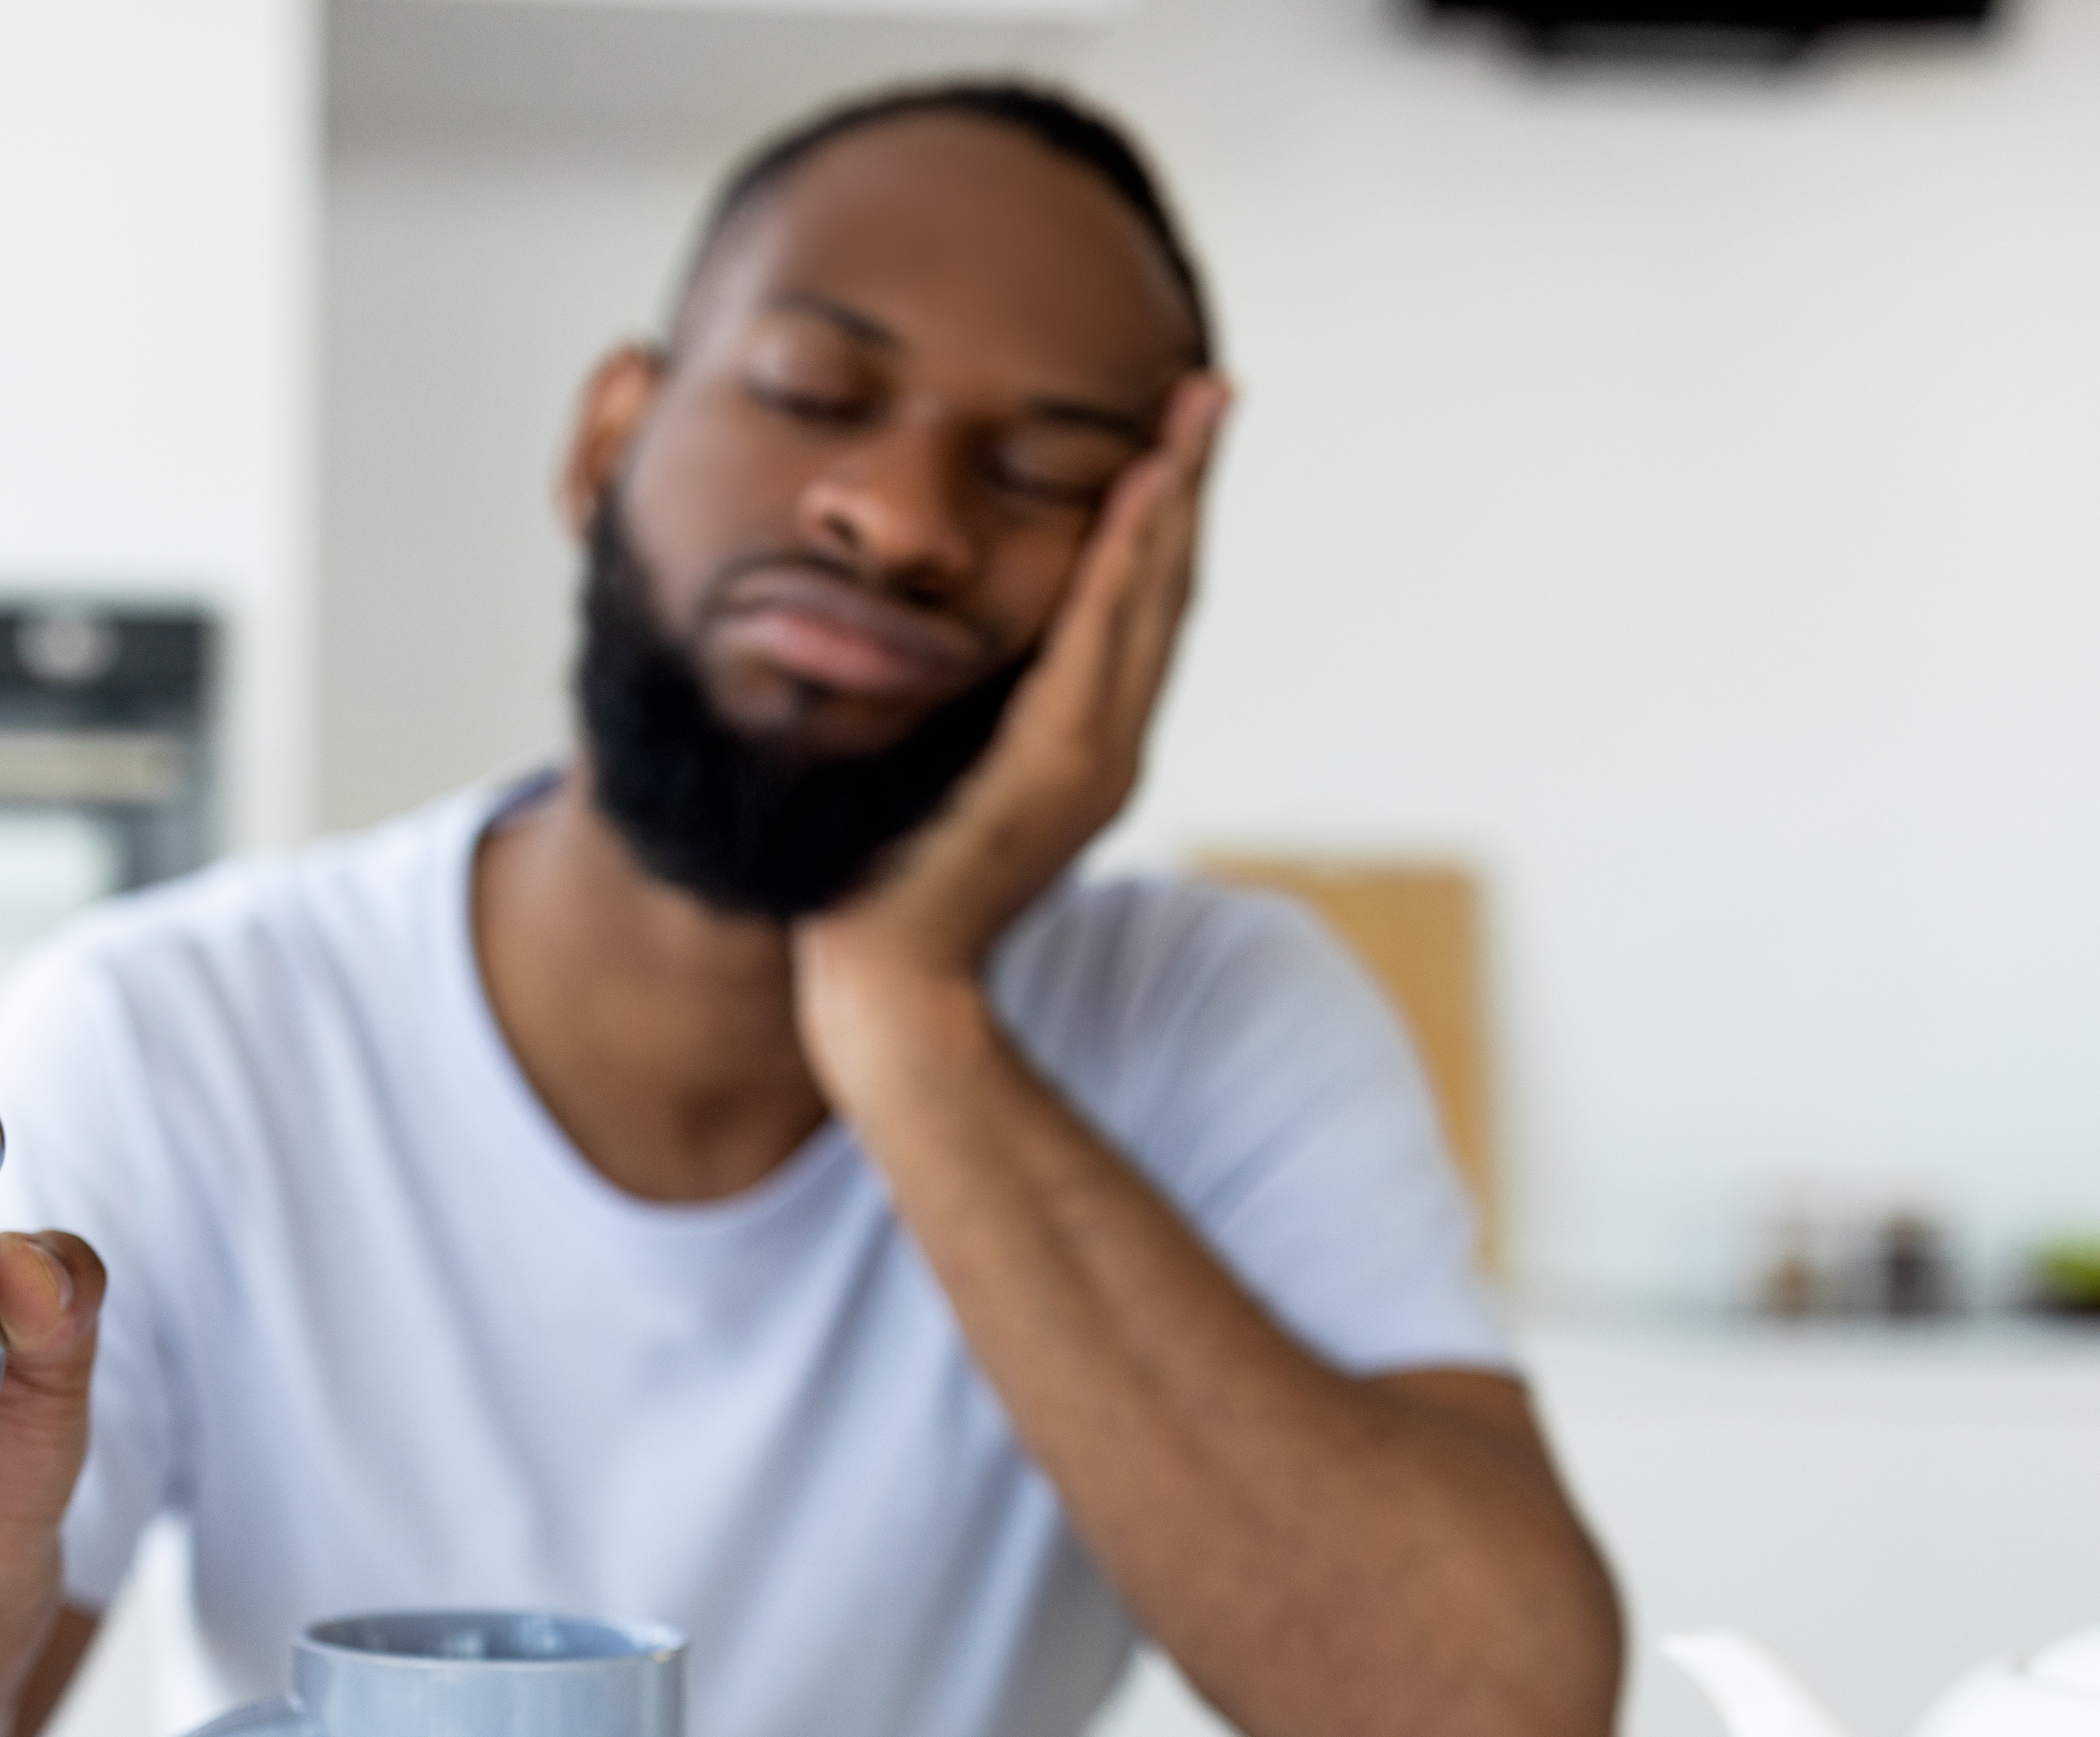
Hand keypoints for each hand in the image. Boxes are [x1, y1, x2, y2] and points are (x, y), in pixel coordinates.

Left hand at [794, 371, 1230, 1099]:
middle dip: (1190, 485)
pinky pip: (1093, 645)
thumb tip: (955, 646)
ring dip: (1171, 506)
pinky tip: (1138, 499)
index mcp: (1087, 743)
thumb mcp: (946, 770)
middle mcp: (1109, 746)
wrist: (888, 983)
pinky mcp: (1052, 768)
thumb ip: (973, 715)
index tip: (1176, 436)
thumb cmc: (893, 882)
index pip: (1138, 609)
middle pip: (1166, 590)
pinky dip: (1122, 568)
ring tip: (1189, 420)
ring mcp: (1091, 759)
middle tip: (1210, 390)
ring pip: (1146, 606)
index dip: (1164, 520)